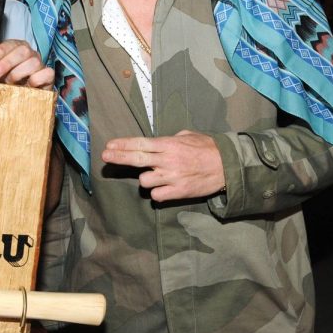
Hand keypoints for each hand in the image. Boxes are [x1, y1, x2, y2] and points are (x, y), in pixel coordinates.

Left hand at [0, 40, 53, 89]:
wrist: (23, 101)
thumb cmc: (9, 85)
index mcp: (17, 50)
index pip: (12, 44)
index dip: (3, 49)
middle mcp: (30, 55)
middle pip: (23, 50)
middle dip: (7, 62)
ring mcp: (40, 65)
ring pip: (34, 62)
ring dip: (18, 73)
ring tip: (10, 83)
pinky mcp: (49, 77)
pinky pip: (47, 73)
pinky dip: (36, 79)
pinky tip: (27, 86)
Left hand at [102, 130, 225, 201]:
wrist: (228, 166)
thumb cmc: (208, 148)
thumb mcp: (188, 136)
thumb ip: (170, 139)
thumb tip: (157, 142)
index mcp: (169, 144)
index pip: (140, 144)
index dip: (123, 145)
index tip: (108, 146)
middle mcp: (168, 160)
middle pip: (137, 159)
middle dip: (118, 157)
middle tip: (104, 157)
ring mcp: (172, 177)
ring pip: (145, 181)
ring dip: (147, 179)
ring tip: (158, 175)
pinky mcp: (178, 192)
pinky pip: (157, 196)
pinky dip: (158, 192)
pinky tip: (165, 187)